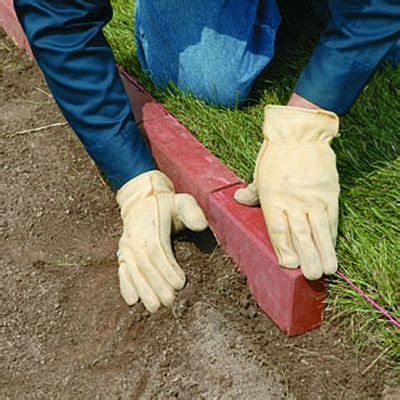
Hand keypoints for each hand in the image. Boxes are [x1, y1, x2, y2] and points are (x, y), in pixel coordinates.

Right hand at [116, 171, 207, 311]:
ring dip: (143, 290)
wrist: (142, 201)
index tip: (180, 284)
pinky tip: (132, 301)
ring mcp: (126, 246)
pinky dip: (126, 286)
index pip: (157, 250)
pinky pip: (122, 271)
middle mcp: (135, 237)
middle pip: (145, 264)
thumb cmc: (168, 205)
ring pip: (133, 270)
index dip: (167, 268)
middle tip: (169, 302)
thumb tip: (201, 225)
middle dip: (156, 285)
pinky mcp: (122, 253)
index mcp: (150, 224)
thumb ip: (192, 211)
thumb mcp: (182, 201)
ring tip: (153, 307)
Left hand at [234, 106, 339, 279]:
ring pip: (318, 229)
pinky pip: (331, 217)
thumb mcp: (259, 174)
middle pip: (300, 234)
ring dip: (323, 251)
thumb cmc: (275, 156)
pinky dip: (331, 234)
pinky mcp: (328, 192)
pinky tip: (331, 246)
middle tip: (311, 276)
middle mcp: (293, 201)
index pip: (278, 230)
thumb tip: (238, 200)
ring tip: (327, 270)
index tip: (288, 264)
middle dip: (306, 256)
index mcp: (272, 199)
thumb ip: (251, 192)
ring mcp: (312, 198)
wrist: (299, 135)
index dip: (283, 249)